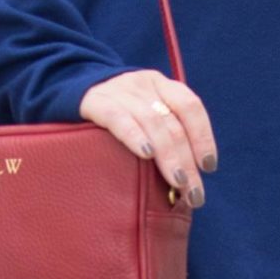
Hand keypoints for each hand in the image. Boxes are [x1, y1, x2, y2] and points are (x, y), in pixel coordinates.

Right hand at [76, 70, 215, 207]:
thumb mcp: (144, 112)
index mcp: (161, 84)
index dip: (203, 136)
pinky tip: (146, 154)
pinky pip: (119, 119)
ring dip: (169, 157)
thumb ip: (164, 133)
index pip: (190, 106)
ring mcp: (120, 90)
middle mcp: (143, 84)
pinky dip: (135, 136)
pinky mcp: (96, 102)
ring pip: (152, 122)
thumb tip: (189, 178)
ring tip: (179, 184)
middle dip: (188, 161)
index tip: (209, 167)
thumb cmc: (118, 113)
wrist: (70, 86)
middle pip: (173, 123)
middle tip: (196, 194)